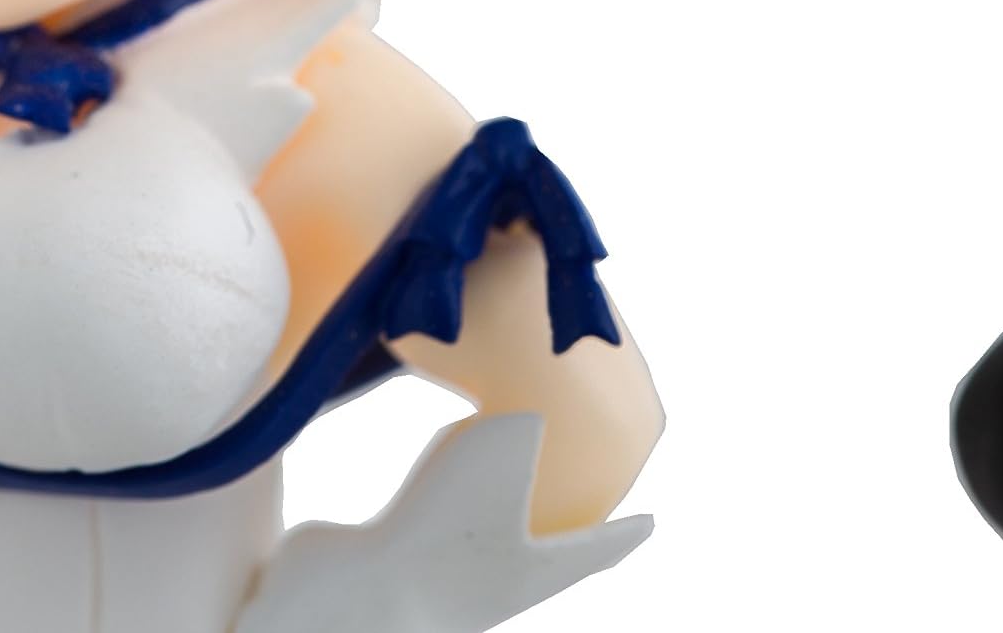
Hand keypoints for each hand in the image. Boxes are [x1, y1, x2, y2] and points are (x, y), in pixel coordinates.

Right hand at [235, 413, 651, 632]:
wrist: (348, 596)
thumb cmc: (439, 530)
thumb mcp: (506, 442)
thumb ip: (527, 413)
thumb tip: (519, 406)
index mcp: (535, 569)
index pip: (595, 550)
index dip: (625, 533)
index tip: (654, 522)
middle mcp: (494, 581)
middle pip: (543, 548)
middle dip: (561, 520)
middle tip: (582, 491)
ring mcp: (442, 578)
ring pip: (484, 528)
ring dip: (496, 494)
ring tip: (499, 456)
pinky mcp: (394, 559)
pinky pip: (431, 516)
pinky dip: (442, 482)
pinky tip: (434, 454)